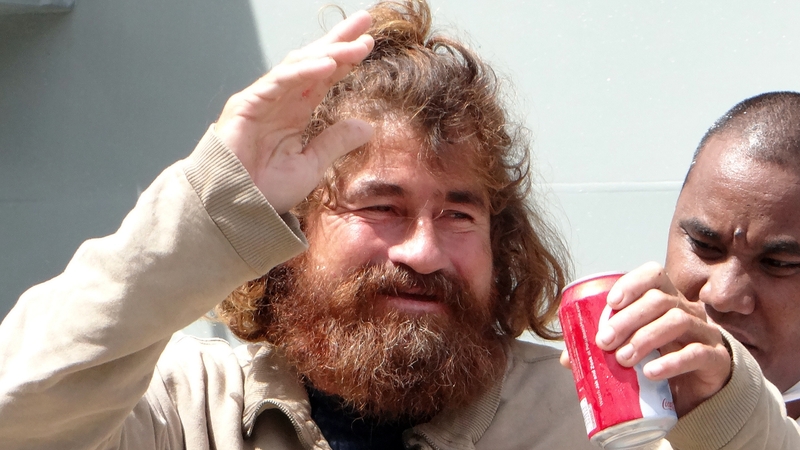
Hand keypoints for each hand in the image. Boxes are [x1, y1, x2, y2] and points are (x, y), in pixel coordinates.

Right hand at [215, 10, 374, 213]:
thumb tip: (367, 127)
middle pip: (313, 60)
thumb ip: (335, 142)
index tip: (369, 42)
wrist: (234, 210)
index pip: (324, 75)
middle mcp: (281, 100)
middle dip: (340, 39)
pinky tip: (328, 64)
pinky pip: (278, 82)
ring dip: (329, 52)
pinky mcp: (247, 105)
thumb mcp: (311, 165)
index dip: (346, 58)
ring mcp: (263, 99)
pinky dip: (303, 71)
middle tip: (366, 19)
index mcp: (296, 111)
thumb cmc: (266, 190)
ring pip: (299, 66)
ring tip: (358, 44)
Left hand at [594, 262, 731, 415]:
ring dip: (645, 338)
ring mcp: (705, 332)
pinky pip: (697, 353)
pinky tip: (651, 372)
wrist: (699, 390)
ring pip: (677, 322)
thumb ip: (604, 348)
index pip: (654, 274)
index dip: (632, 283)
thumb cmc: (659, 360)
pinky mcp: (716, 358)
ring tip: (623, 359)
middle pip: (660, 300)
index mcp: (666, 299)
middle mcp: (687, 309)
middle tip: (604, 341)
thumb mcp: (632, 348)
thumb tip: (567, 358)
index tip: (611, 302)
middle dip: (627, 319)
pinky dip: (671, 362)